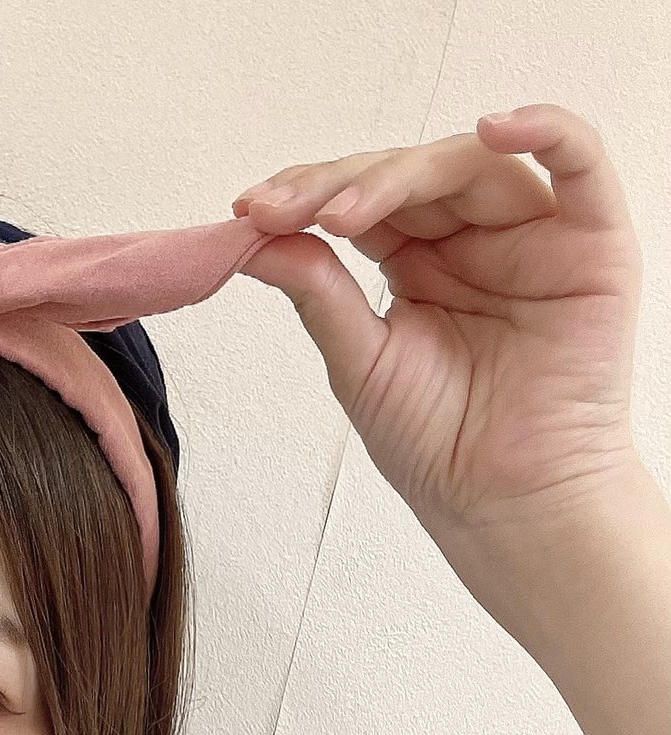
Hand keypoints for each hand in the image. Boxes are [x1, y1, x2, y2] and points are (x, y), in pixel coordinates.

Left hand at [232, 103, 643, 545]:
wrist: (503, 502)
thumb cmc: (438, 444)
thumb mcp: (359, 362)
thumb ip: (319, 295)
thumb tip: (257, 240)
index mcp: (415, 262)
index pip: (360, 202)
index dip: (306, 198)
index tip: (248, 213)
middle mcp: (472, 239)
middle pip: (406, 175)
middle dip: (336, 186)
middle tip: (280, 210)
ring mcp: (531, 235)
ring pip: (471, 163)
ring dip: (401, 175)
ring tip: (342, 212)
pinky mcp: (591, 242)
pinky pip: (580, 160)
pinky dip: (544, 129)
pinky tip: (493, 127)